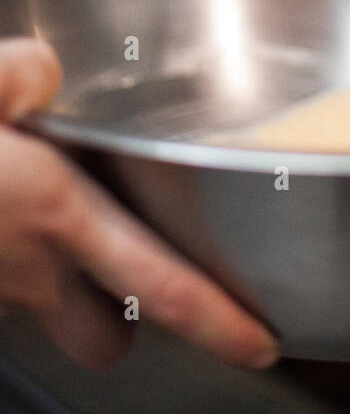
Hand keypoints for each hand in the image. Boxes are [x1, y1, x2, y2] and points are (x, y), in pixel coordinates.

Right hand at [0, 38, 278, 369]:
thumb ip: (21, 70)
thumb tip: (45, 70)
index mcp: (51, 212)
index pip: (159, 286)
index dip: (218, 323)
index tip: (261, 343)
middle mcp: (22, 266)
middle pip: (106, 341)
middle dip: (129, 323)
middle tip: (142, 276)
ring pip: (47, 315)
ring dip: (64, 293)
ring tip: (69, 237)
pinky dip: (13, 266)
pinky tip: (7, 214)